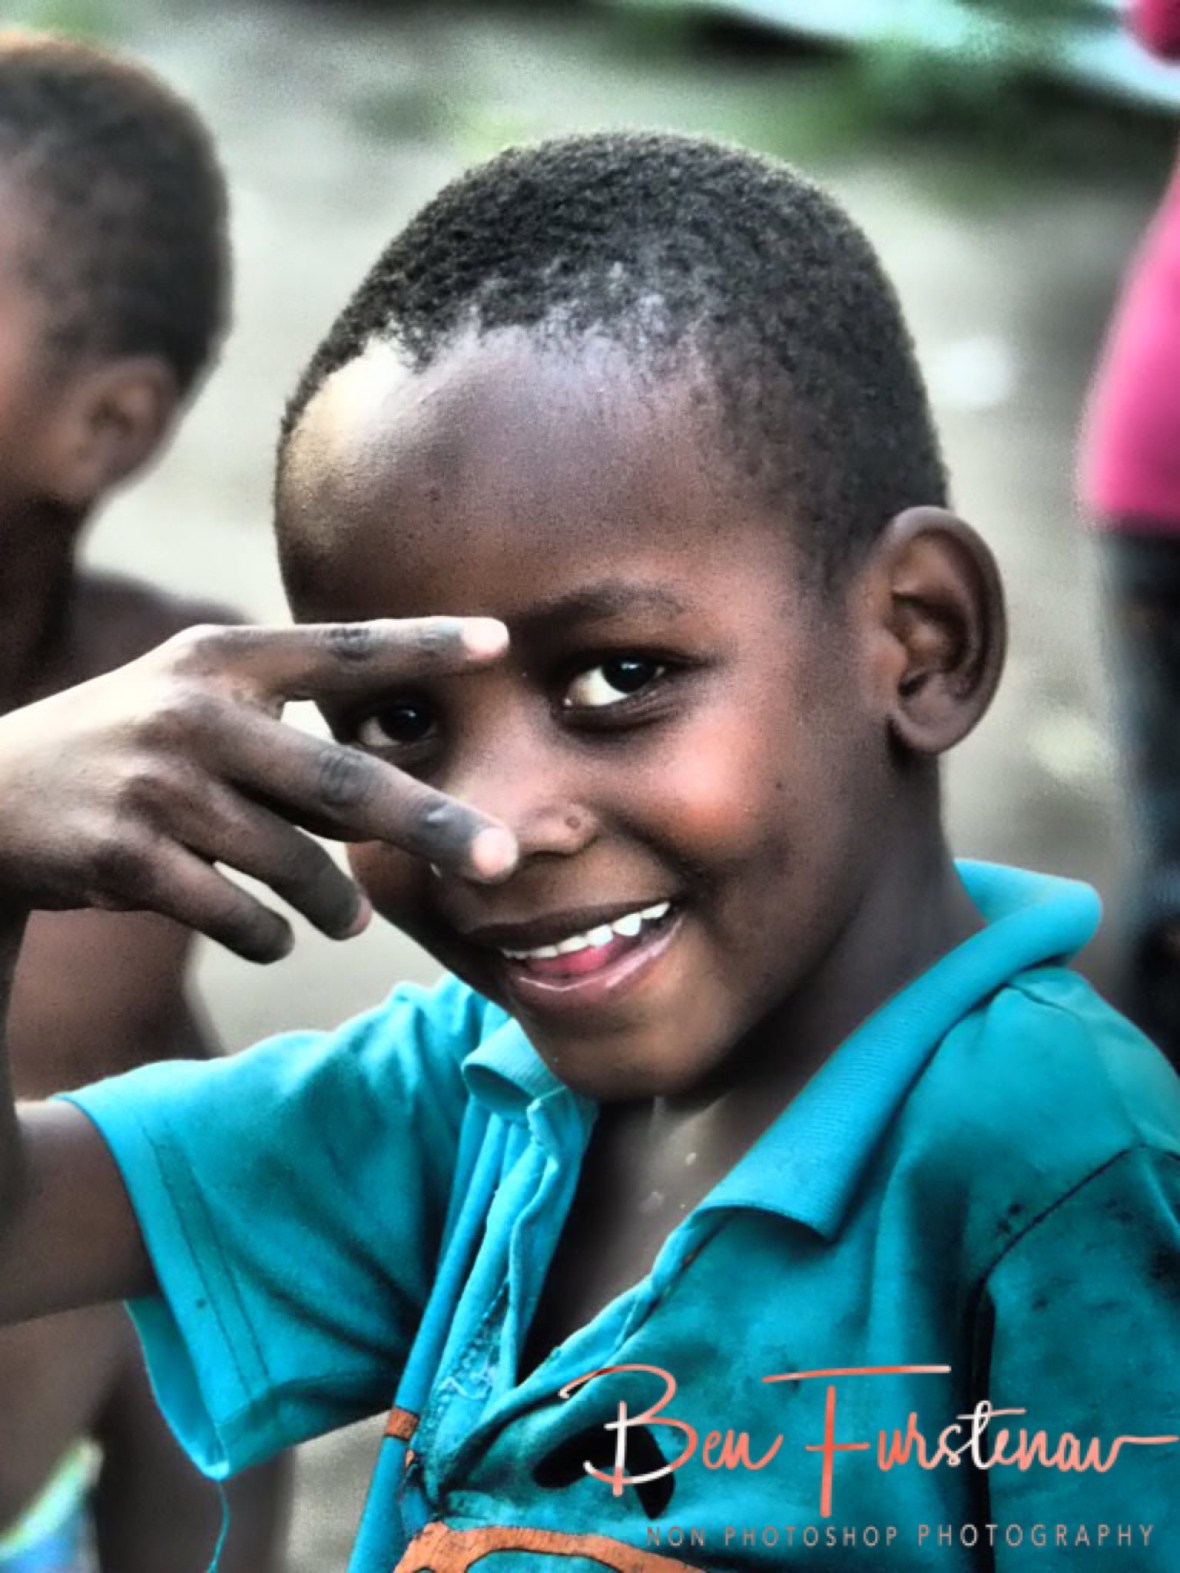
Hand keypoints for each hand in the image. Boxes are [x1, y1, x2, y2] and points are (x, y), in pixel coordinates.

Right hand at [0, 618, 515, 960]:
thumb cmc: (129, 749)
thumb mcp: (193, 697)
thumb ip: (284, 721)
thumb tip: (404, 784)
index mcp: (219, 659)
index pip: (337, 649)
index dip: (420, 646)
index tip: (498, 643)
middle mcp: (192, 712)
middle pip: (339, 780)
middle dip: (429, 824)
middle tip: (501, 857)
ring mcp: (156, 786)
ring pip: (292, 864)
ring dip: (336, 904)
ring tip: (349, 918)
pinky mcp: (124, 858)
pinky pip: (236, 914)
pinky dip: (269, 935)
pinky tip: (274, 934)